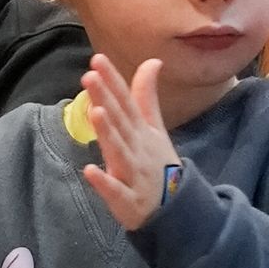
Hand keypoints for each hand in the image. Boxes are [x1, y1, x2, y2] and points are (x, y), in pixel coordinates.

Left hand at [80, 56, 180, 231]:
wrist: (178, 208)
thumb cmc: (158, 162)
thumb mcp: (154, 128)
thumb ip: (145, 95)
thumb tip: (152, 60)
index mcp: (141, 130)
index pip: (125, 101)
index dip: (112, 80)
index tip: (97, 59)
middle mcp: (137, 148)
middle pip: (120, 121)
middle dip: (106, 98)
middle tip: (90, 76)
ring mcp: (134, 174)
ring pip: (120, 151)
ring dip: (108, 133)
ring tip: (95, 112)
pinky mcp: (129, 200)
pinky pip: (116, 191)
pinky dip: (104, 182)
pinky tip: (90, 170)